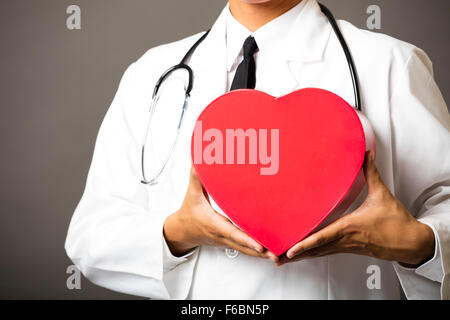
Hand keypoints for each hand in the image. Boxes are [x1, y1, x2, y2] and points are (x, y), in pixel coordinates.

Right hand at [164, 166, 278, 261]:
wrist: (181, 231)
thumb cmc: (188, 212)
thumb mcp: (192, 194)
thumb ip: (197, 176)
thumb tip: (199, 159)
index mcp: (214, 224)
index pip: (232, 233)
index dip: (246, 239)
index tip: (260, 245)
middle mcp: (222, 236)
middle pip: (244, 246)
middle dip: (261, 252)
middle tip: (277, 254)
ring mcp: (226, 242)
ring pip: (247, 251)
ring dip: (262, 255)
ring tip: (279, 256)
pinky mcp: (229, 243)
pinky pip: (245, 250)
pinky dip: (258, 253)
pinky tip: (271, 252)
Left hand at [279, 151, 434, 266]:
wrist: (409, 243)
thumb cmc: (396, 222)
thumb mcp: (382, 195)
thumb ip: (371, 173)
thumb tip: (367, 154)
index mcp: (349, 227)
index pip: (323, 237)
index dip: (306, 244)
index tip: (290, 249)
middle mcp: (344, 240)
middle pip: (314, 250)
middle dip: (293, 254)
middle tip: (273, 256)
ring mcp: (345, 247)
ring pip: (318, 253)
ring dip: (299, 256)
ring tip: (280, 258)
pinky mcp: (348, 249)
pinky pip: (325, 252)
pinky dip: (311, 254)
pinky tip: (300, 254)